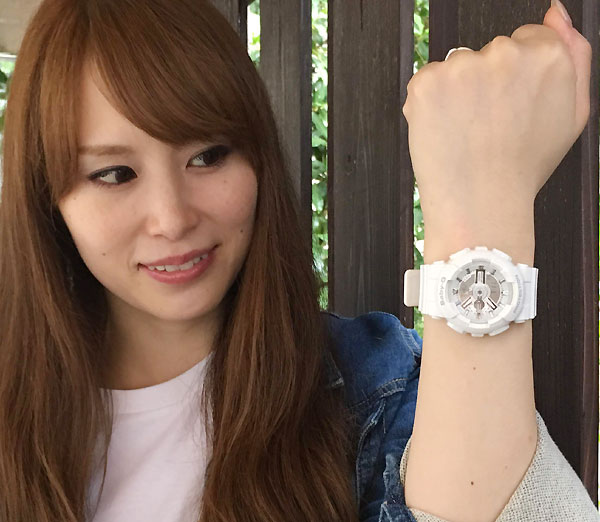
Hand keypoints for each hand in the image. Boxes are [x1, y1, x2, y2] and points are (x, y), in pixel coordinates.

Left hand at [402, 4, 591, 230]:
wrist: (481, 204)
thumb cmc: (524, 167)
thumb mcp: (573, 114)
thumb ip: (575, 53)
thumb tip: (556, 12)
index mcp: (546, 56)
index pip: (526, 40)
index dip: (516, 78)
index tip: (512, 106)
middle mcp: (504, 53)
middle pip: (491, 52)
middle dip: (487, 82)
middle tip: (490, 126)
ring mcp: (462, 67)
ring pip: (458, 67)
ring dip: (458, 91)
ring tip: (468, 133)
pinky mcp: (427, 83)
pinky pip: (428, 80)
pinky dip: (431, 103)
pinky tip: (446, 130)